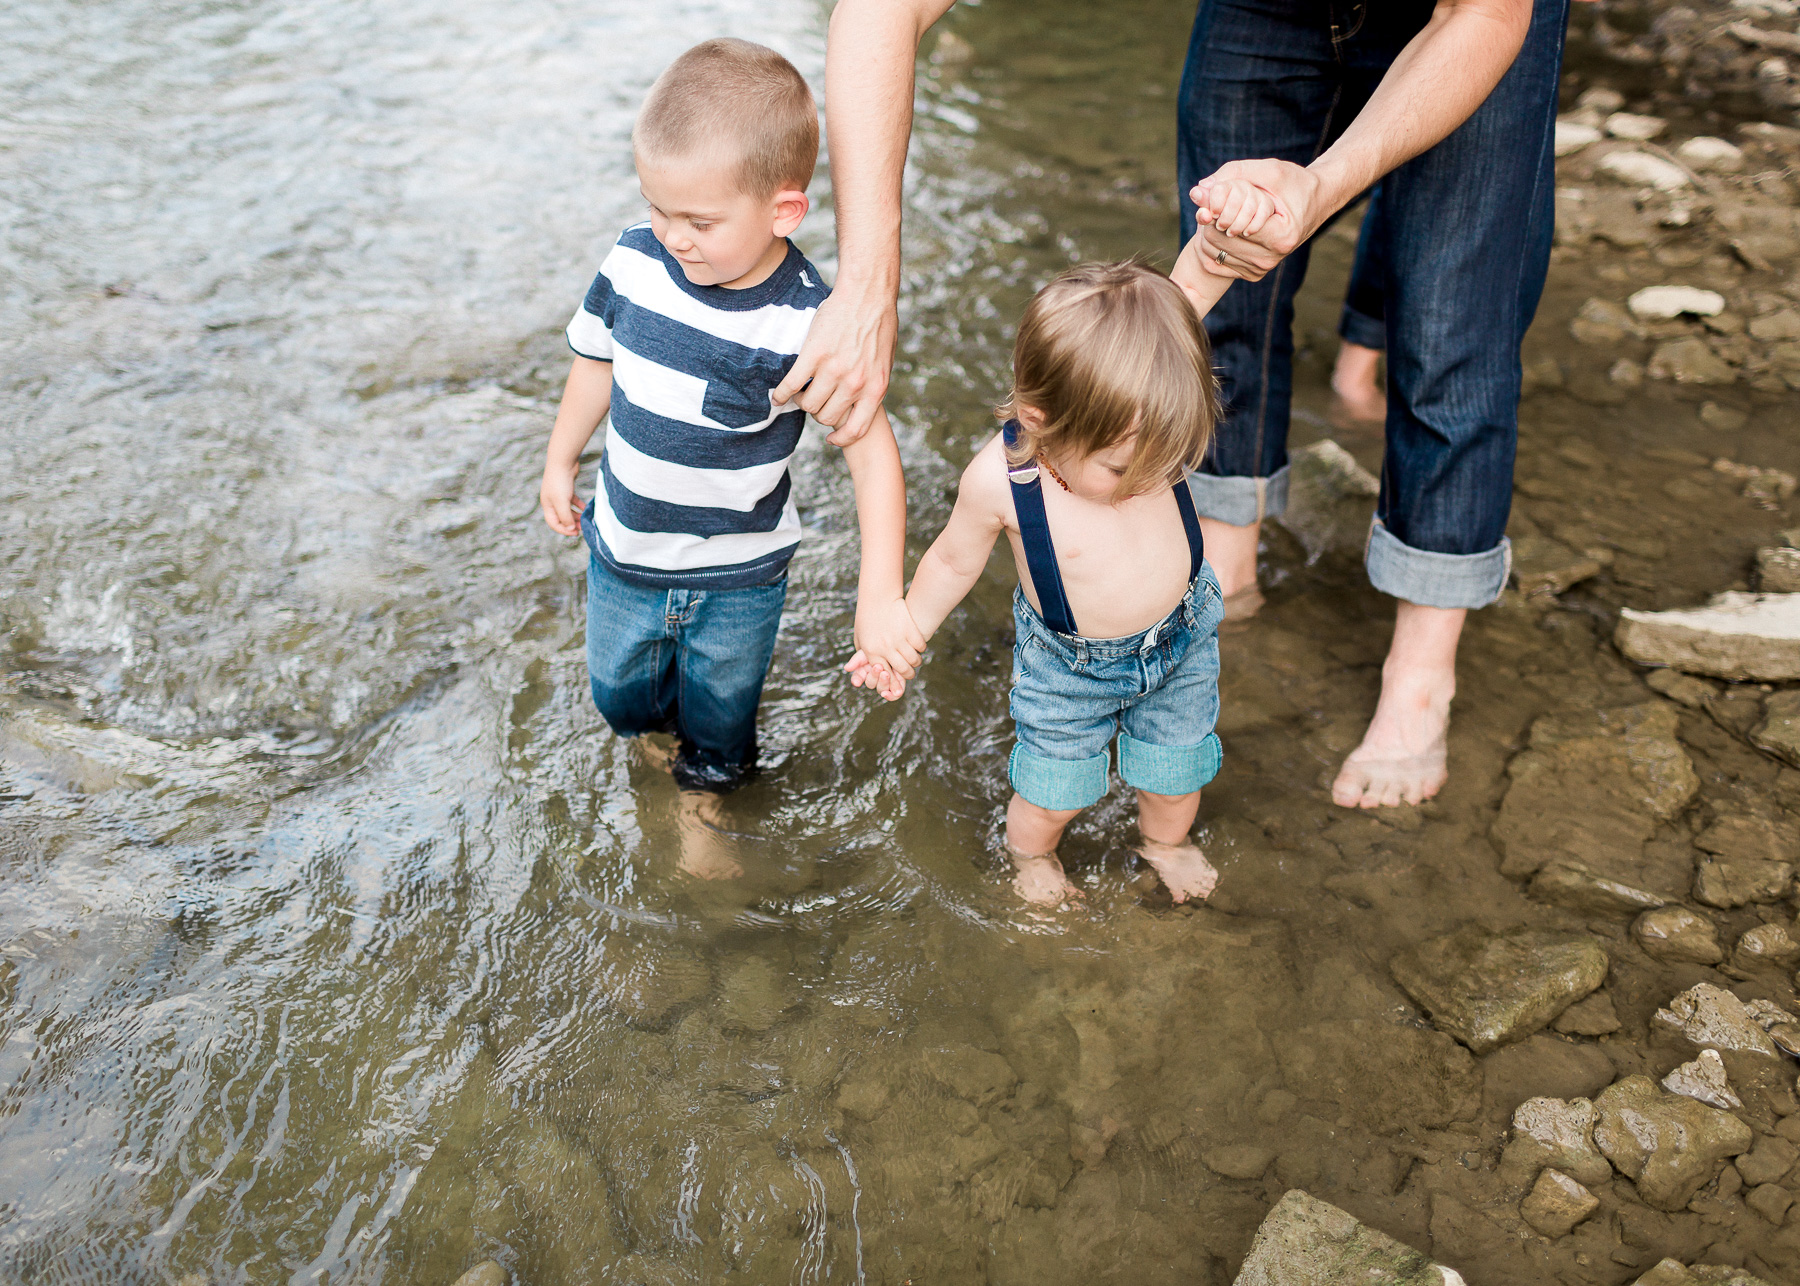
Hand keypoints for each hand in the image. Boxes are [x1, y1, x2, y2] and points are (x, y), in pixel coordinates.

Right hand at [539, 460, 580, 535]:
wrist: (563, 460)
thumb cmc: (560, 481)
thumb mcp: (562, 502)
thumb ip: (566, 517)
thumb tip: (570, 530)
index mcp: (547, 505)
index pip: (554, 523)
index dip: (564, 530)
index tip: (576, 533)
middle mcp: (551, 501)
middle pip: (561, 517)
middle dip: (572, 524)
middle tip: (583, 527)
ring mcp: (559, 494)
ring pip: (568, 510)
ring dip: (576, 516)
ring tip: (585, 519)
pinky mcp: (567, 488)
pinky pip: (572, 501)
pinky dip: (579, 506)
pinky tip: (586, 508)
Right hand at [770, 278, 897, 446]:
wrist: (868, 295)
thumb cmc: (879, 326)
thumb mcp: (884, 363)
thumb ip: (872, 386)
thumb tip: (859, 404)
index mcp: (875, 388)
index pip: (856, 429)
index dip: (842, 438)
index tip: (831, 438)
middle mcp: (854, 384)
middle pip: (826, 417)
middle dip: (819, 413)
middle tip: (815, 402)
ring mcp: (833, 370)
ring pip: (808, 404)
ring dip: (801, 402)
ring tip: (799, 394)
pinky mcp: (813, 355)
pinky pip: (791, 385)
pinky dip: (781, 394)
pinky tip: (777, 396)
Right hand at [844, 650, 904, 700]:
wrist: (900, 642)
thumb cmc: (883, 644)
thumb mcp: (869, 649)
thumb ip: (858, 659)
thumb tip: (846, 668)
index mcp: (865, 669)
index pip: (858, 677)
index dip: (857, 680)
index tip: (857, 682)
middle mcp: (874, 677)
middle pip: (870, 683)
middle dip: (873, 676)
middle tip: (878, 667)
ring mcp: (886, 682)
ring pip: (881, 689)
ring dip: (882, 683)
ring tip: (886, 673)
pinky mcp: (898, 685)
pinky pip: (894, 695)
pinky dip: (892, 695)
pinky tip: (892, 692)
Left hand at [851, 595, 925, 694]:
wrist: (877, 597)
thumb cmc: (866, 618)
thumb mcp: (859, 638)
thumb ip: (861, 657)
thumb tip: (863, 674)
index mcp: (871, 651)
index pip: (886, 673)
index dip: (894, 680)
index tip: (898, 683)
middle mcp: (885, 647)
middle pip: (903, 669)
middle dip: (909, 674)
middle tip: (911, 672)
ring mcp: (898, 638)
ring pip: (914, 659)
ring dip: (916, 662)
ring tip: (915, 660)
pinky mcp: (909, 629)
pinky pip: (920, 646)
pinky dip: (921, 649)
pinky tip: (918, 647)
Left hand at [1188, 159, 1327, 281]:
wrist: (1316, 201)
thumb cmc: (1294, 183)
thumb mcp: (1268, 171)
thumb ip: (1232, 176)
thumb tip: (1196, 191)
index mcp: (1280, 236)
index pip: (1228, 226)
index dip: (1215, 207)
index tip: (1213, 192)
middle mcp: (1271, 259)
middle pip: (1216, 240)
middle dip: (1210, 217)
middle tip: (1217, 202)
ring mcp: (1262, 269)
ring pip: (1213, 252)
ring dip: (1210, 229)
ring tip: (1223, 213)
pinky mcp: (1253, 274)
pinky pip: (1217, 261)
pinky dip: (1214, 243)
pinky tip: (1225, 227)